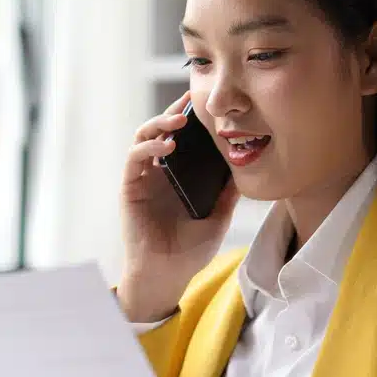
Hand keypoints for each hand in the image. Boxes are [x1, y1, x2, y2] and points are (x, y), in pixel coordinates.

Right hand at [118, 92, 238, 322]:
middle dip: (174, 112)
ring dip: (159, 124)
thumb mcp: (218, 217)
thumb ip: (228, 193)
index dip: (189, 118)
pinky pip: (134, 160)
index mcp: (177, 176)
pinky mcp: (130, 188)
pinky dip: (149, 148)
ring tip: (179, 121)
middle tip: (191, 101)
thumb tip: (247, 167)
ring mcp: (142, 179)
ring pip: (143, 138)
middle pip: (161, 130)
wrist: (167, 275)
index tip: (205, 102)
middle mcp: (157, 172)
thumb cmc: (189, 250)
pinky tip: (168, 147)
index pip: (181, 138)